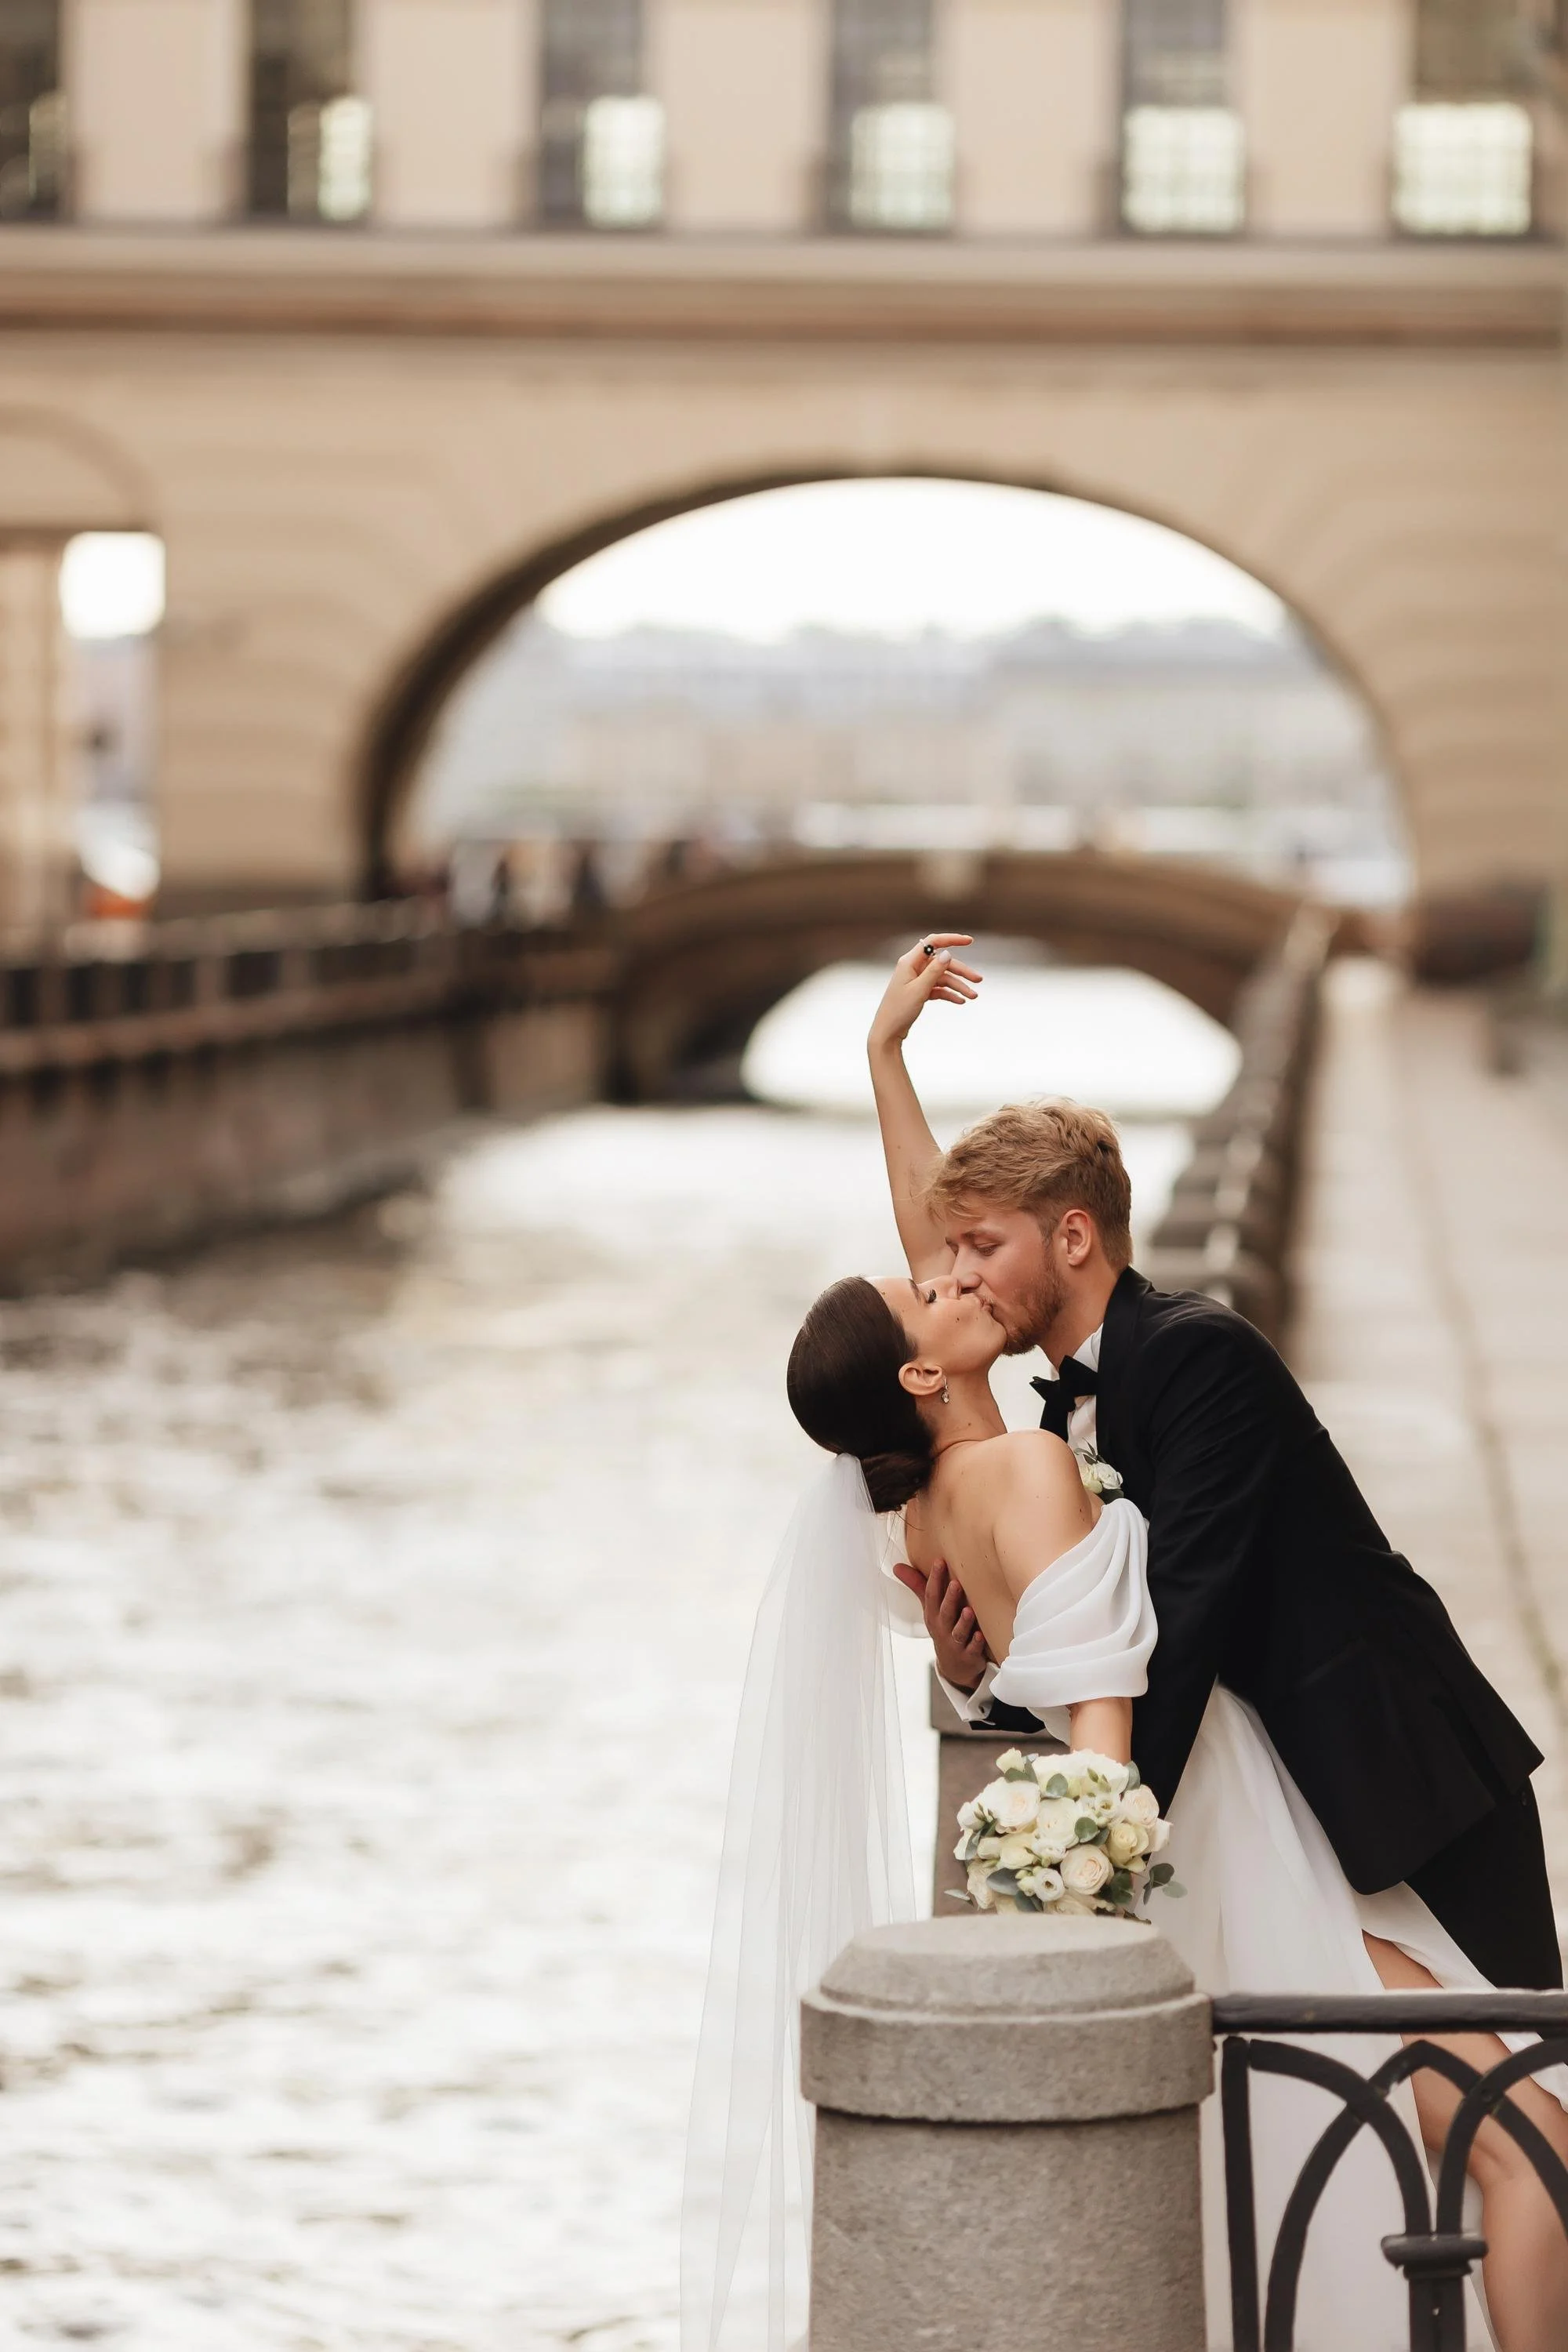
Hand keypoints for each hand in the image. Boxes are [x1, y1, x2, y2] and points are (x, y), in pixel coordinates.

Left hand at [868, 935, 981, 1056]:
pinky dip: (949, 994)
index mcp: (909, 962)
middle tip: (979, 980)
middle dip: (961, 971)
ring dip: (958, 986)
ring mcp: (917, 980)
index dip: (952, 939)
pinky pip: (938, 989)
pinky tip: (960, 1001)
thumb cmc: (898, 1011)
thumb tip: (948, 953)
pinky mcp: (919, 992)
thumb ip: (934, 971)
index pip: (933, 942)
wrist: (888, 1033)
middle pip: (943, 963)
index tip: (969, 941)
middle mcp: (913, 968)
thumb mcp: (919, 990)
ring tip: (973, 996)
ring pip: (943, 977)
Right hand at [892, 1559, 989, 1692]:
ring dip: (963, 1622)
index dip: (935, 1579)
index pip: (931, 1595)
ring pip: (958, 1632)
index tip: (940, 1561)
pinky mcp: (968, 1656)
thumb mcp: (929, 1609)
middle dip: (950, 1598)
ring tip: (968, 1610)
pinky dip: (976, 1643)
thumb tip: (897, 1566)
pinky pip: (972, 1649)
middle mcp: (942, 1628)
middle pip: (945, 1613)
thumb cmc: (942, 1629)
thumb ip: (917, 1586)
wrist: (954, 1667)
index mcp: (932, 1615)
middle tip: (956, 1583)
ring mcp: (955, 1644)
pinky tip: (980, 1635)